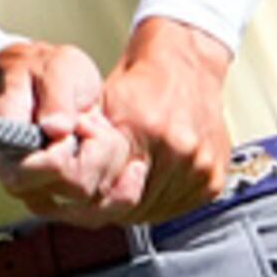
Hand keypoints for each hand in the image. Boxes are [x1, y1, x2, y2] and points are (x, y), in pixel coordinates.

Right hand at [0, 40, 149, 224]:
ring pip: (94, 202)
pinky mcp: (72, 198)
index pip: (31, 174)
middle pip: (73, 190)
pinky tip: (130, 165)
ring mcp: (47, 193)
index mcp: (6, 150)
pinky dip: (124, 187)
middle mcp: (21, 180)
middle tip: (89, 120)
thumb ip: (54, 97)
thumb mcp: (53, 70)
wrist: (49, 80)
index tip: (76, 125)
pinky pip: (106, 210)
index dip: (62, 155)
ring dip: (109, 162)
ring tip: (98, 131)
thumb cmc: (43, 70)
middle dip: (95, 152)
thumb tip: (54, 129)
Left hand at [97, 17, 235, 225]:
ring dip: (138, 206)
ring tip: (126, 187)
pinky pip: (180, 208)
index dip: (91, 203)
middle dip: (112, 206)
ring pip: (156, 212)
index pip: (110, 192)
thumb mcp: (102, 105)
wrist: (186, 63)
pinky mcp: (214, 177)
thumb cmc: (142, 81)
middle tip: (100, 196)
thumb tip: (61, 179)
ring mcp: (200, 166)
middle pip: (133, 208)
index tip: (81, 201)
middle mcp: (179, 151)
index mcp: (147, 130)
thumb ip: (86, 144)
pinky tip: (149, 185)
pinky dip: (162, 202)